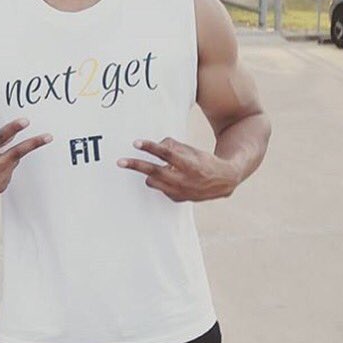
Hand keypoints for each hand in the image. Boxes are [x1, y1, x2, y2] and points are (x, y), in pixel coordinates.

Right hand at [0, 118, 51, 204]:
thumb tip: (15, 131)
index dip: (12, 129)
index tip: (25, 121)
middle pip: (15, 154)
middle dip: (33, 144)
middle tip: (48, 136)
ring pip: (13, 161)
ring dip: (12, 155)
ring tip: (0, 157)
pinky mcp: (0, 188)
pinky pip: (9, 172)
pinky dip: (5, 167)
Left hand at [117, 137, 239, 202]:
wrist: (222, 181)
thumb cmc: (203, 161)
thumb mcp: (191, 150)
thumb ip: (173, 147)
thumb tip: (156, 145)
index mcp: (189, 164)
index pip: (166, 154)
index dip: (150, 147)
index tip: (136, 143)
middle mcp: (184, 180)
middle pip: (153, 171)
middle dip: (136, 165)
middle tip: (120, 161)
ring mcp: (179, 192)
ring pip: (152, 181)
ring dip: (149, 174)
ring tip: (152, 168)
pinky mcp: (177, 199)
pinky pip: (160, 188)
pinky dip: (160, 182)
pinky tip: (169, 178)